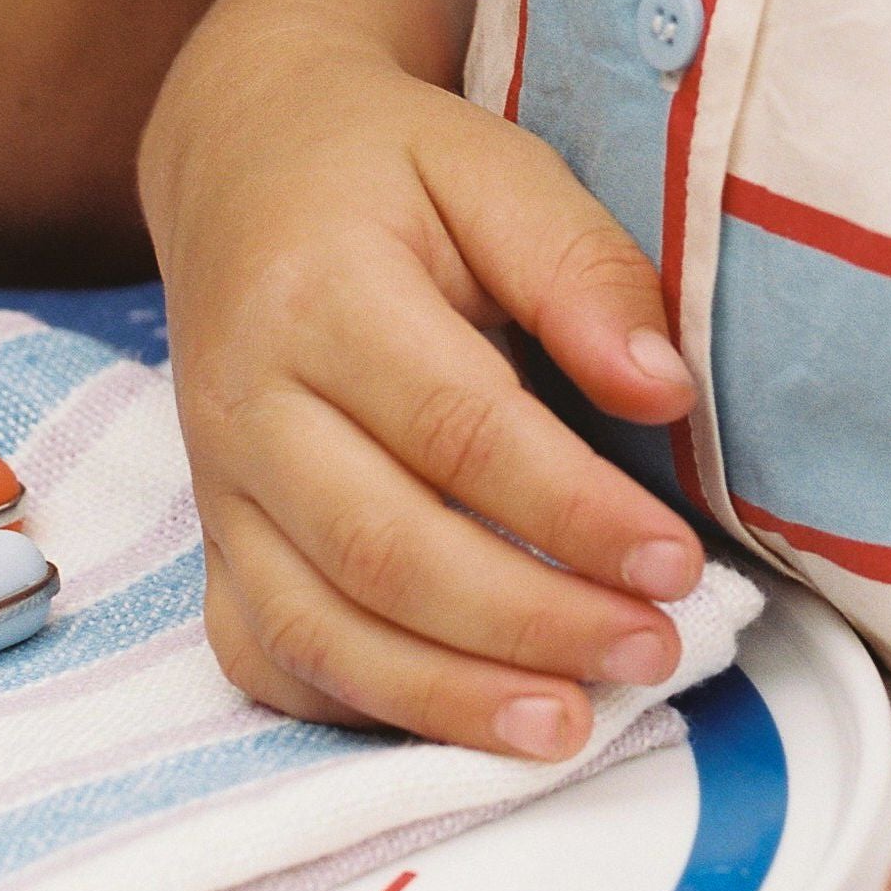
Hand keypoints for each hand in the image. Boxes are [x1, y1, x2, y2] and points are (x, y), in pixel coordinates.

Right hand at [145, 0, 705, 758]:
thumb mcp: (493, 166)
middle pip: (386, 551)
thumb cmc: (390, 168)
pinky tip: (460, 727)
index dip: (572, 511)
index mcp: (316, 293)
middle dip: (529, 622)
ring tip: (571, 729)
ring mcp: (217, 488)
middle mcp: (245, 404)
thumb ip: (582, 269)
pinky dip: (362, 710)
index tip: (677, 564)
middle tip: (652, 651)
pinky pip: (267, 656)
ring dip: (451, 697)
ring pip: (321, 627)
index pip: (457, 431)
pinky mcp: (213, 542)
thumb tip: (664, 395)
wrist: (242, 161)